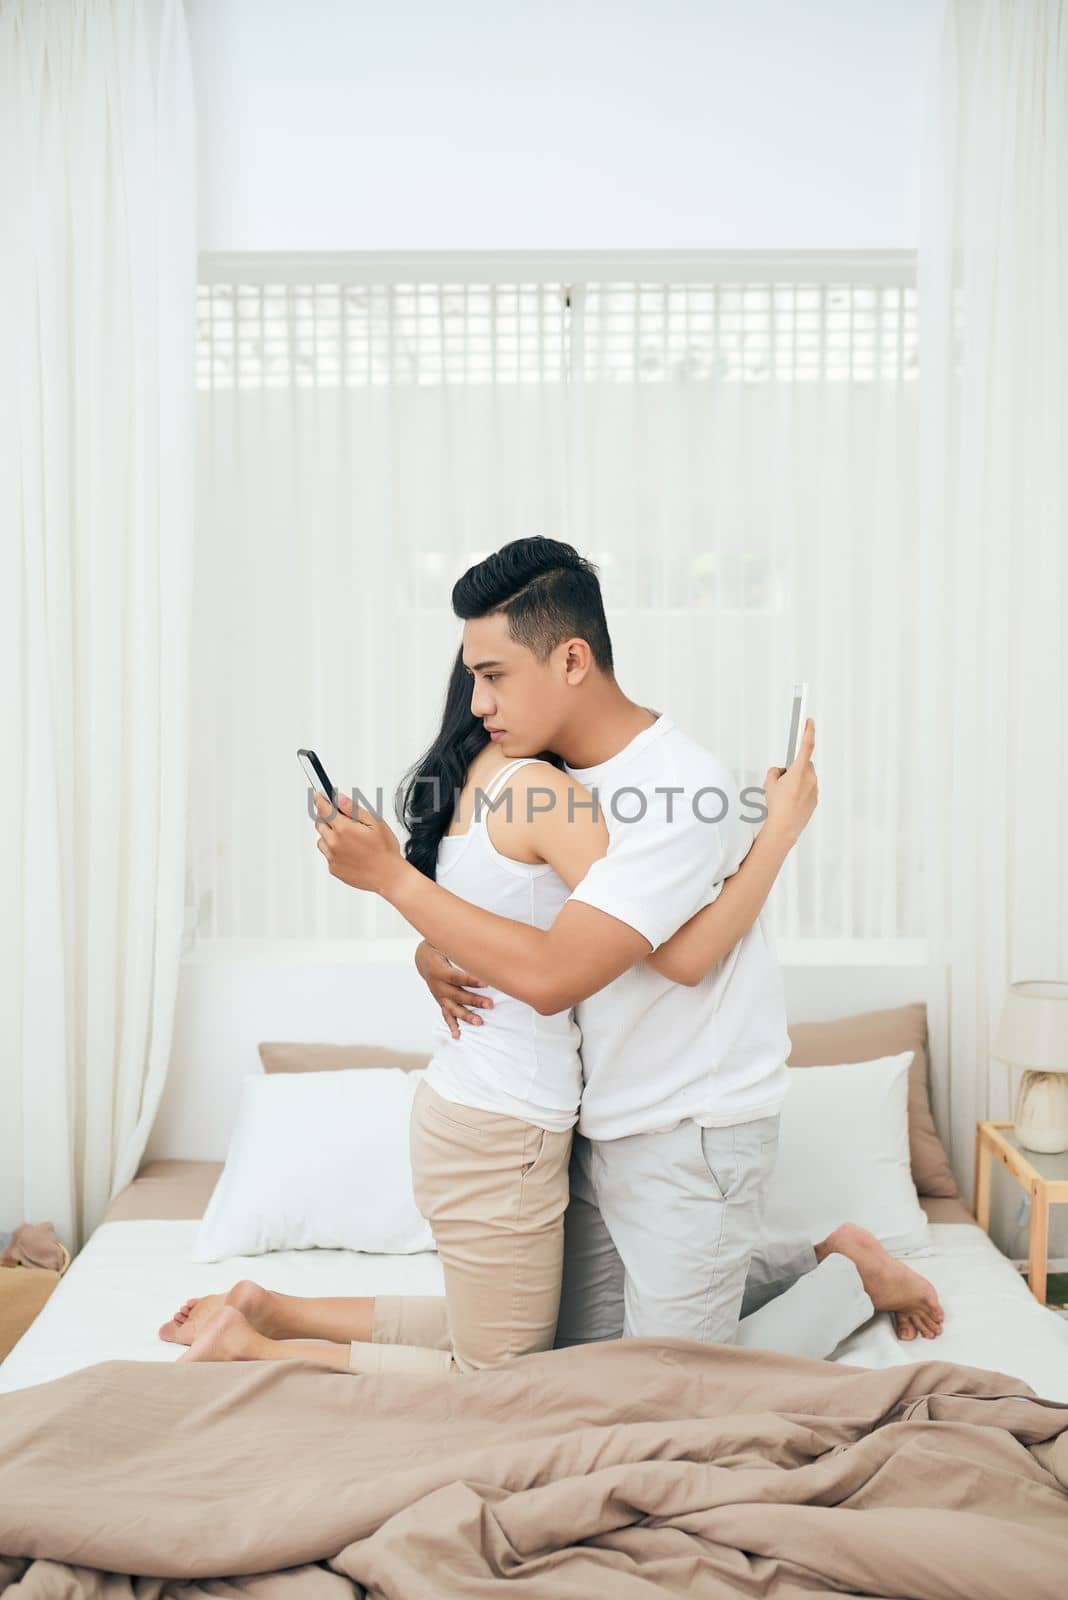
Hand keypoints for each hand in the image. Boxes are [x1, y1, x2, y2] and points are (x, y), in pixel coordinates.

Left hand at [312, 789, 401, 893]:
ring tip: (349, 839)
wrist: (389, 876)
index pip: (323, 810)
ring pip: (322, 840)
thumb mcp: (375, 822)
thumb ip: (353, 809)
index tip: (318, 795)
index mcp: (344, 829)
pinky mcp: (334, 868)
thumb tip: (338, 798)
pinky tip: (350, 852)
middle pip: (320, 824)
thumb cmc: (385, 850)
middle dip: (327, 817)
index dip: (320, 800)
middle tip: (341, 818)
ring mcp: (332, 857)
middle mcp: (334, 843)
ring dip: (329, 835)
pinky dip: (334, 850)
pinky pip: (327, 854)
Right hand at [415, 938, 493, 1041]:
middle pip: (458, 995)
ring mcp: (439, 996)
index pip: (458, 977)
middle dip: (475, 1000)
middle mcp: (438, 985)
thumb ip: (458, 945)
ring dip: (466, 1016)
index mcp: (440, 970)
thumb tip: (477, 939)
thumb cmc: (439, 947)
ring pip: (453, 1008)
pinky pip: (446, 1015)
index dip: (472, 980)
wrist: (423, 958)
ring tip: (480, 1022)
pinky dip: (451, 1026)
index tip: (487, 982)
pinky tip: (457, 1036)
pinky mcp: (441, 1001)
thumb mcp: (444, 943)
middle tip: (490, 1005)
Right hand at [762, 718, 817, 844]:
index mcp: (798, 770)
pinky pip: (808, 788)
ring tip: (785, 793)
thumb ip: (775, 771)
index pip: (806, 745)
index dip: (808, 731)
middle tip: (782, 777)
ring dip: (797, 779)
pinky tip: (791, 800)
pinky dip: (800, 790)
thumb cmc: (777, 805)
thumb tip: (781, 770)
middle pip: (804, 763)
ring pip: (806, 776)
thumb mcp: (769, 783)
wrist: (785, 827)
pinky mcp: (815, 798)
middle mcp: (810, 777)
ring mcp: (814, 788)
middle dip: (794, 766)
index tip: (809, 721)